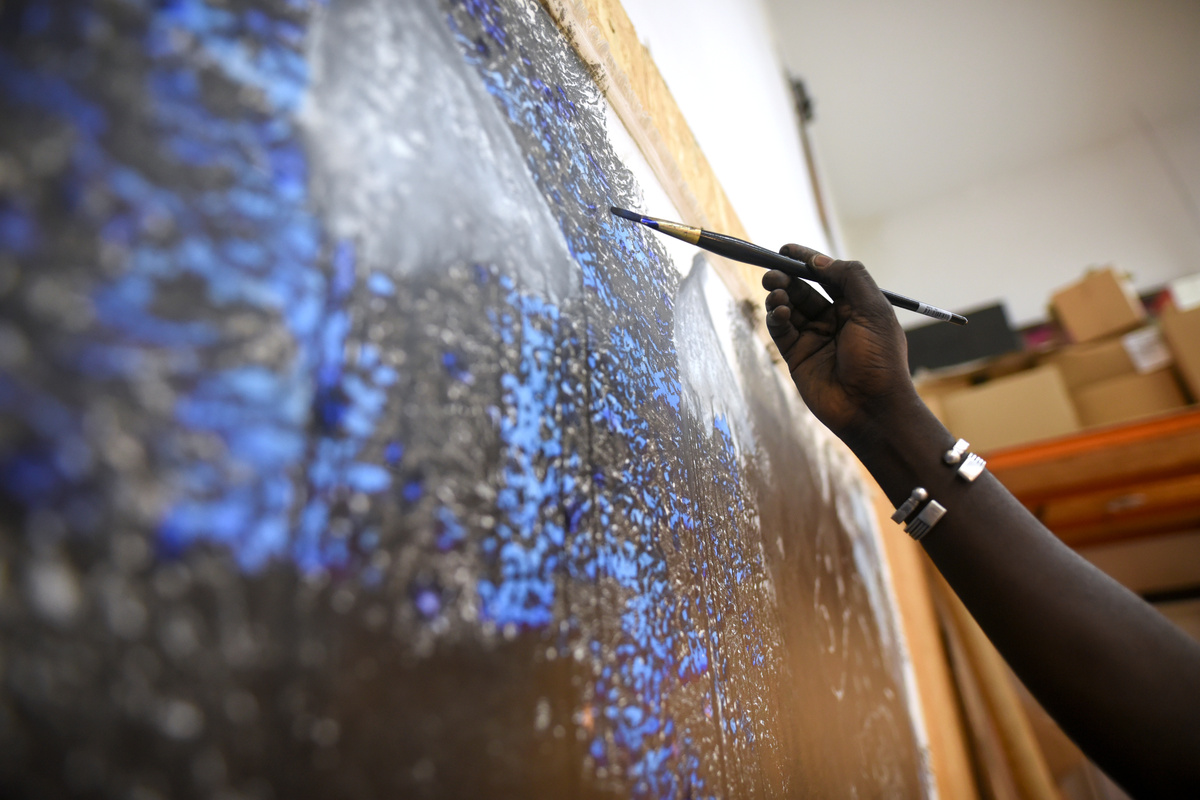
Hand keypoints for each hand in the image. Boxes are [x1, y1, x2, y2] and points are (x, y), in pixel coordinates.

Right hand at [762, 246, 915, 442]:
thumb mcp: (874, 310)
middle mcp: (834, 320)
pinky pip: (781, 330)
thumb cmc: (879, 359)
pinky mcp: (797, 357)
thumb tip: (819, 260)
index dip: (807, 261)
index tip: (786, 249)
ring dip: (779, 295)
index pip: (828, 276)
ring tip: (774, 290)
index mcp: (856, 307)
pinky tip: (779, 312)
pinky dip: (776, 317)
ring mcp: (814, 338)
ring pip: (790, 308)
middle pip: (804, 290)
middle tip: (772, 272)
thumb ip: (849, 278)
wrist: (870, 408)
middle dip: (787, 277)